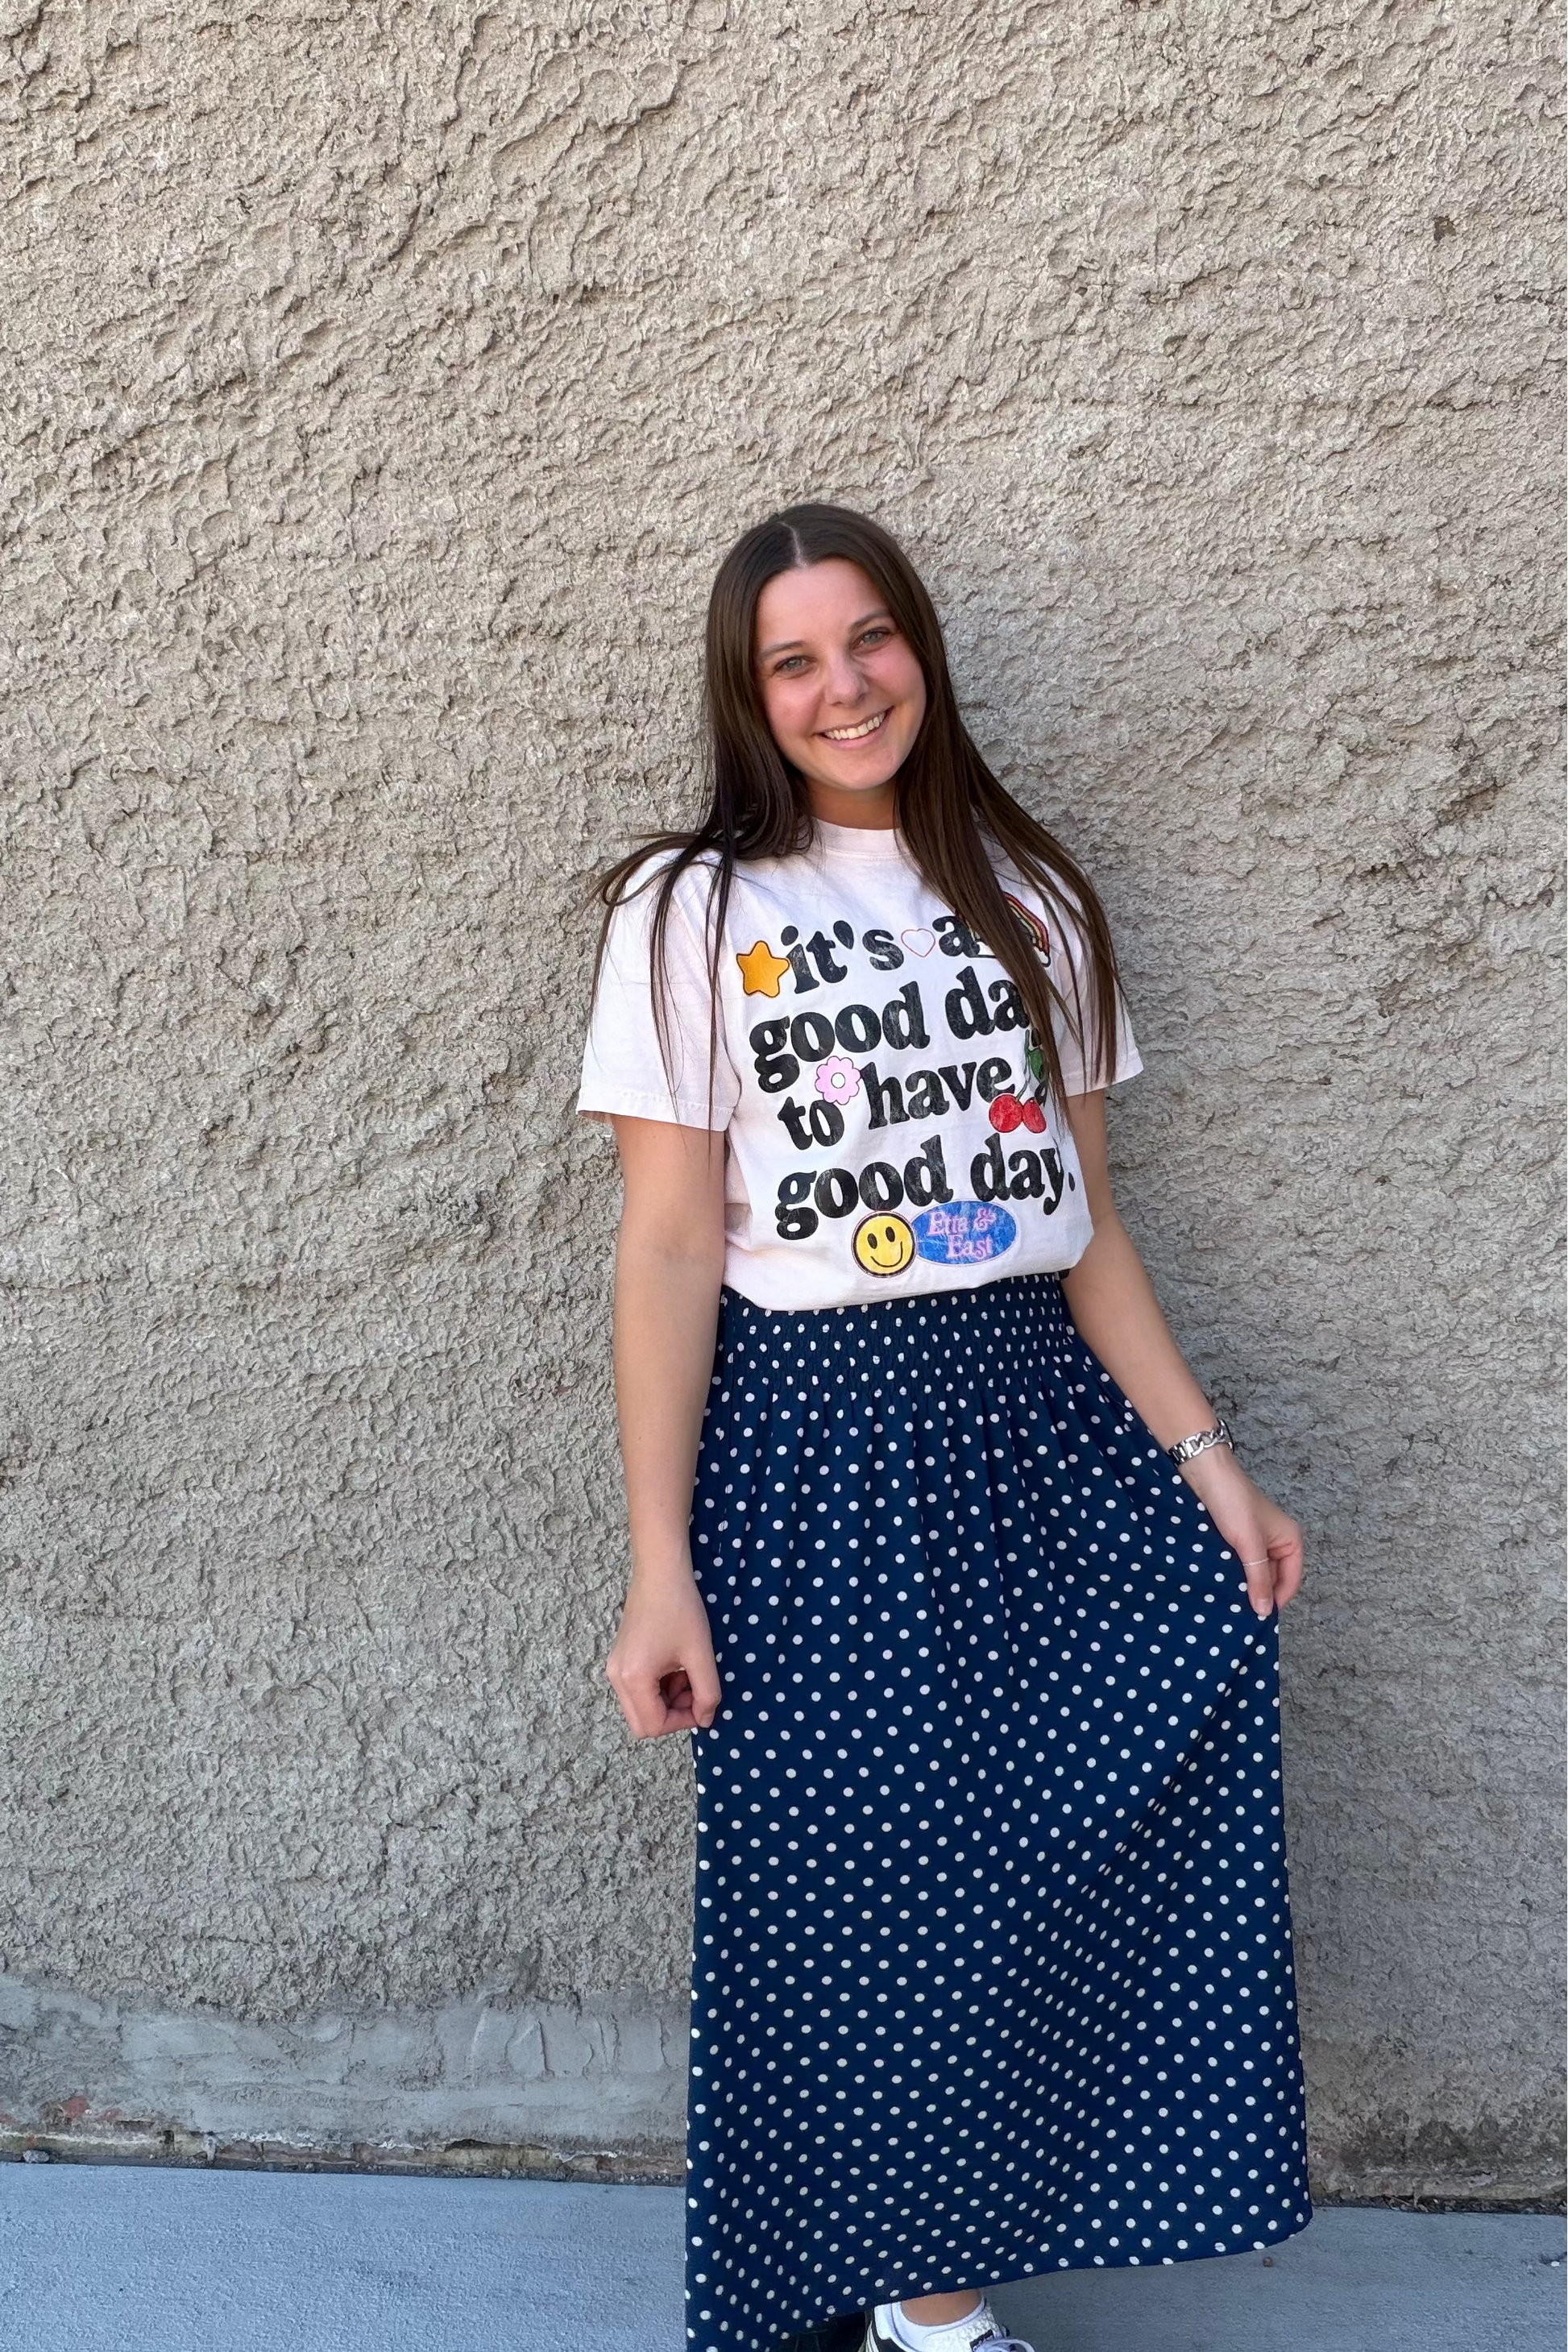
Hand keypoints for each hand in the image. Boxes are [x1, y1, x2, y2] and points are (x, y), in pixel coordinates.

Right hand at [605, 1560, 721, 1737]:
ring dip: (668, 1701)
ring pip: (641, 1707)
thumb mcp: (700, 1654)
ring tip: (688, 1673)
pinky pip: (638, 1690)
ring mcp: (615, 1668)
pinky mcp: (619, 1660)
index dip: (683, 1721)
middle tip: (695, 1690)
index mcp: (633, 1678)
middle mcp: (616, 1678)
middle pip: (642, 1723)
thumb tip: (705, 1720)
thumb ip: (707, 1693)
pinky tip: (676, 1666)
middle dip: (673, 1714)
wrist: (660, 1573)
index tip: (703, 1702)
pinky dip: (659, 1688)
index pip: (654, 1726)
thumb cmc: (681, 1609)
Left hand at [1177, 1448, 1304, 1620]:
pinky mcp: (1236, 1539)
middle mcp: (1276, 1542)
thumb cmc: (1233, 1502)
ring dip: (1243, 1584)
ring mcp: (1256, 1541)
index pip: (1291, 1582)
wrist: (1204, 1474)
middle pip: (1272, 1579)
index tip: (1257, 1618)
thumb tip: (1264, 1611)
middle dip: (1258, 1593)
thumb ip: (1258, 1578)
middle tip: (1240, 1611)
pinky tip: (1221, 1584)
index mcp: (1290, 1540)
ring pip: (1254, 1573)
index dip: (1276, 1600)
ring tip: (1229, 1600)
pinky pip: (1240, 1564)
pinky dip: (1233, 1574)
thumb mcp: (1249, 1545)